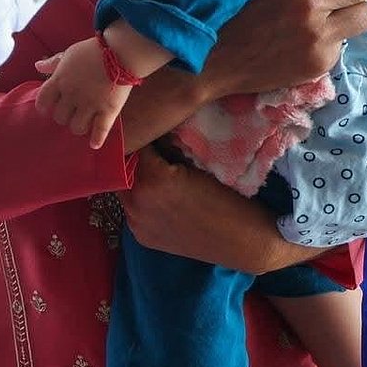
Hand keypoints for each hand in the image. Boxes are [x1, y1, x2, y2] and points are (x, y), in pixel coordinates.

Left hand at [35, 38, 128, 148]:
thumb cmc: (92, 50)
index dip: (44, 106)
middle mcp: (72, 95)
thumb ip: (53, 63)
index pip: (43, 101)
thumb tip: (37, 67)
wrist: (120, 51)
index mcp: (60, 80)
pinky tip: (94, 144)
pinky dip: (97, 139)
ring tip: (84, 122)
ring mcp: (89, 105)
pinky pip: (100, 131)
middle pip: (59, 117)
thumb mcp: (69, 53)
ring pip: (76, 127)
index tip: (48, 107)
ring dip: (79, 126)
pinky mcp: (108, 111)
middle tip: (71, 112)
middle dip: (64, 115)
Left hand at [121, 146, 317, 273]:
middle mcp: (137, 202)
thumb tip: (152, 134)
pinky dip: (138, 198)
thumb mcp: (197, 164)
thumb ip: (168, 150)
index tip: (143, 124)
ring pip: (123, 189)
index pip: (133, 145)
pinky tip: (151, 191)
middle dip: (130, 156)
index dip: (140, 134)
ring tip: (146, 166)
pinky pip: (131, 209)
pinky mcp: (141, 237)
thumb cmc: (229, 197)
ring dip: (132, 177)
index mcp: (153, 179)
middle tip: (142, 143)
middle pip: (121, 168)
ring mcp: (137, 223)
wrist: (246, 242)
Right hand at [200, 0, 366, 98]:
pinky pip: (345, 40)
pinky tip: (317, 34)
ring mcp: (317, 34)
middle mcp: (308, 1)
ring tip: (352, 4)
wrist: (208, 60)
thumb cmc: (227, 10)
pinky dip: (337, 34)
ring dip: (362, 6)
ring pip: (365, 13)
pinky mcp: (319, 60)